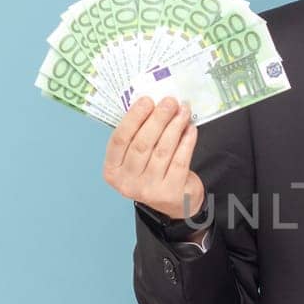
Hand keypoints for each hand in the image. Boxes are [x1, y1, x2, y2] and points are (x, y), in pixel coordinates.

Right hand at [103, 96, 204, 218]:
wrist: (175, 202)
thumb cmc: (153, 171)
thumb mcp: (137, 157)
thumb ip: (138, 135)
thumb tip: (153, 105)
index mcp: (112, 170)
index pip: (119, 140)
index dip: (133, 118)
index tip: (147, 100)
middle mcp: (127, 182)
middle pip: (142, 144)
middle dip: (158, 119)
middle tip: (170, 102)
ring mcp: (148, 190)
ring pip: (162, 150)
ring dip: (174, 126)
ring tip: (183, 111)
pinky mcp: (170, 192)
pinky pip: (179, 161)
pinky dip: (186, 142)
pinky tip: (190, 129)